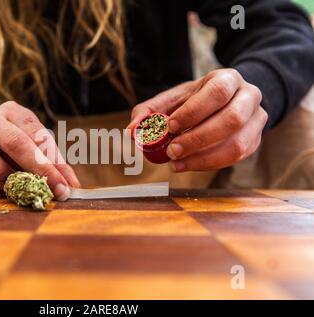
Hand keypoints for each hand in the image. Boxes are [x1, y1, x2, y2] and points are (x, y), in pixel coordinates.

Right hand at [0, 101, 79, 198]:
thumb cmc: (5, 145)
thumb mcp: (29, 146)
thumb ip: (51, 162)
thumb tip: (72, 186)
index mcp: (12, 111)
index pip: (37, 136)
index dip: (53, 164)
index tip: (66, 187)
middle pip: (16, 144)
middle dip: (38, 173)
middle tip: (52, 193)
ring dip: (9, 185)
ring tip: (13, 186)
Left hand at [128, 69, 267, 171]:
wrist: (226, 102)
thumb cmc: (194, 101)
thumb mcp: (172, 100)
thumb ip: (148, 112)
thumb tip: (132, 132)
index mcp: (228, 79)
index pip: (217, 92)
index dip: (193, 111)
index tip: (171, 126)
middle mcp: (249, 96)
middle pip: (231, 119)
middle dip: (198, 139)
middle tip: (171, 151)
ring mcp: (257, 120)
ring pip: (237, 144)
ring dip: (204, 158)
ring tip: (177, 162)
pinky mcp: (255, 140)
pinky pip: (236, 158)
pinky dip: (209, 164)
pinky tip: (188, 164)